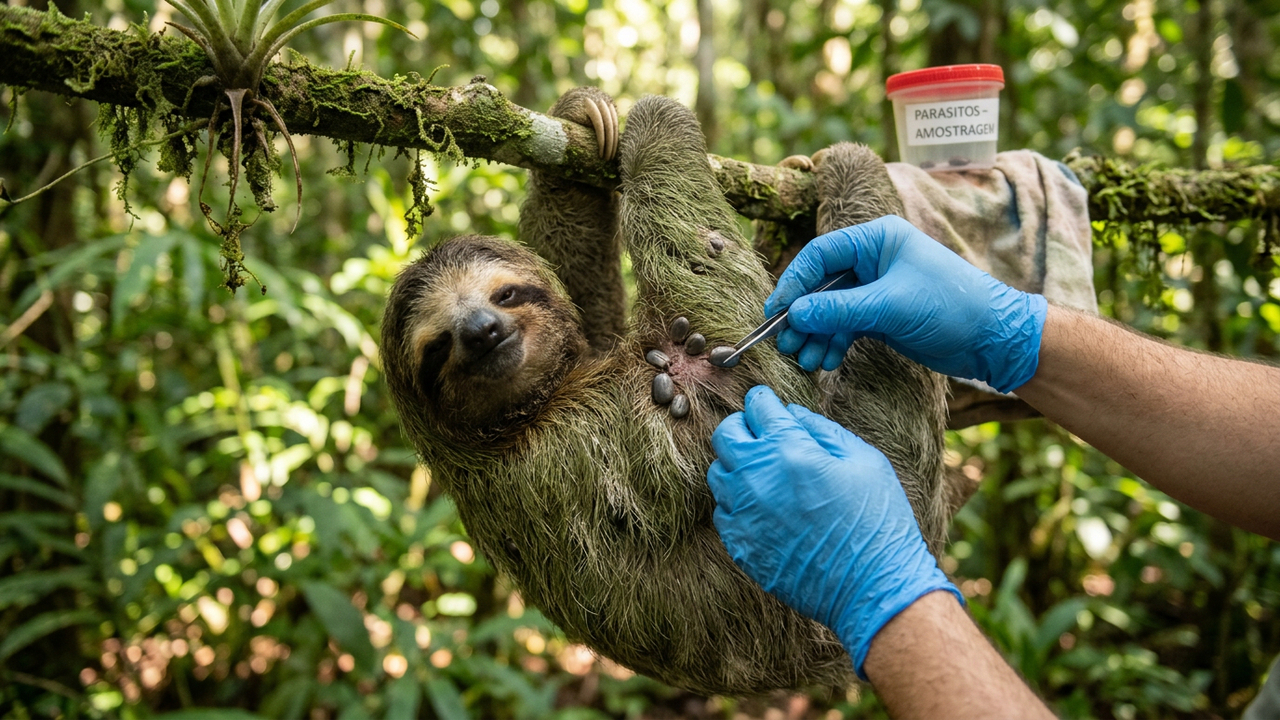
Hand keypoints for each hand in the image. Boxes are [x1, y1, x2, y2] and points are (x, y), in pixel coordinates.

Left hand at [707, 386, 959, 677]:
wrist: (873, 587)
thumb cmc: (878, 521)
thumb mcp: (865, 460)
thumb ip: (822, 430)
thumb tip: (791, 413)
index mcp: (789, 449)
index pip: (757, 405)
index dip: (767, 403)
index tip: (773, 409)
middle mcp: (756, 477)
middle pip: (726, 434)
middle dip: (744, 428)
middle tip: (766, 439)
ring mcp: (743, 513)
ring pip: (718, 472)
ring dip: (738, 467)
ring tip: (767, 477)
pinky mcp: (739, 545)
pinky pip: (723, 511)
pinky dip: (738, 504)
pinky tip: (766, 510)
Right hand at [766, 215, 1047, 392]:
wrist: (996, 339)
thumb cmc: (952, 308)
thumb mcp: (891, 307)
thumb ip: (839, 310)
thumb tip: (793, 315)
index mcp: (877, 239)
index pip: (820, 255)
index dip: (794, 283)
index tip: (776, 312)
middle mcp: (873, 260)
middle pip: (821, 285)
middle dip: (803, 316)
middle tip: (785, 343)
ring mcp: (876, 288)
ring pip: (831, 310)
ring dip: (815, 335)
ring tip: (805, 360)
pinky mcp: (882, 315)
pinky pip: (845, 326)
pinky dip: (833, 343)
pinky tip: (825, 361)